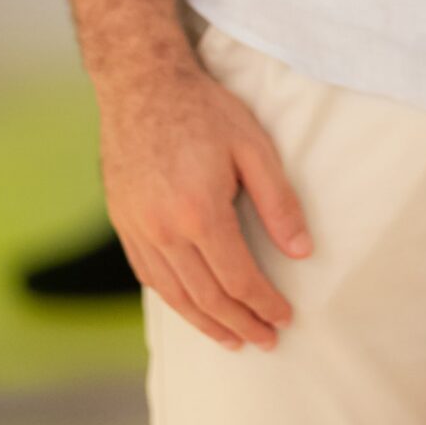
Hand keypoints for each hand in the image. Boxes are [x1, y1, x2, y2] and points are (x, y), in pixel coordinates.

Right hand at [99, 55, 312, 352]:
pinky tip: (192, 309)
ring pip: (175, 296)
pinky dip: (175, 301)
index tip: (285, 318)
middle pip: (206, 297)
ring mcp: (138, 230)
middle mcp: (164, 231)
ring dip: (206, 324)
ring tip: (232, 340)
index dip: (263, 304)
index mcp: (200, 213)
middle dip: (240, 324)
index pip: (238, 279)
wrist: (141, 84)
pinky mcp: (123, 224)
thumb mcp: (253, 146)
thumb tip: (302, 252)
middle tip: (266, 340)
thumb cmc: (204, 111)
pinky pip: (149, 277)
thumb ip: (278, 202)